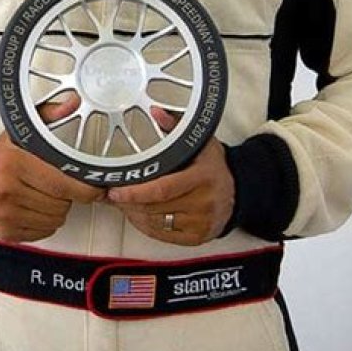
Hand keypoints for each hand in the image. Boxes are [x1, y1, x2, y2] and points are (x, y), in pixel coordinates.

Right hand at [0, 95, 104, 242]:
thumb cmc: (1, 159)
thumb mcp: (22, 132)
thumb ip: (49, 116)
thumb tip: (72, 103)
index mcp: (15, 161)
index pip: (63, 182)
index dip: (85, 187)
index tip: (93, 186)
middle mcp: (7, 188)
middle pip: (62, 203)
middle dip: (66, 195)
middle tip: (52, 183)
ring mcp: (5, 213)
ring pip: (55, 219)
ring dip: (56, 209)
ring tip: (41, 194)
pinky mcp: (5, 232)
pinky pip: (44, 232)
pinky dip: (44, 222)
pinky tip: (32, 207)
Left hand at [106, 137, 234, 245]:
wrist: (237, 192)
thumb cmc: (213, 167)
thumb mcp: (200, 142)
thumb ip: (175, 127)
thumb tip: (156, 112)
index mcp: (203, 177)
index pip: (163, 188)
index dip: (136, 191)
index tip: (116, 189)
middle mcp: (203, 202)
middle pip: (156, 207)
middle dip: (130, 202)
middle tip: (113, 195)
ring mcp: (201, 222)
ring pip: (156, 223)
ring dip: (135, 214)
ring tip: (124, 203)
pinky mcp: (197, 238)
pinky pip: (163, 236)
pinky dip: (146, 226)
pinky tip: (139, 215)